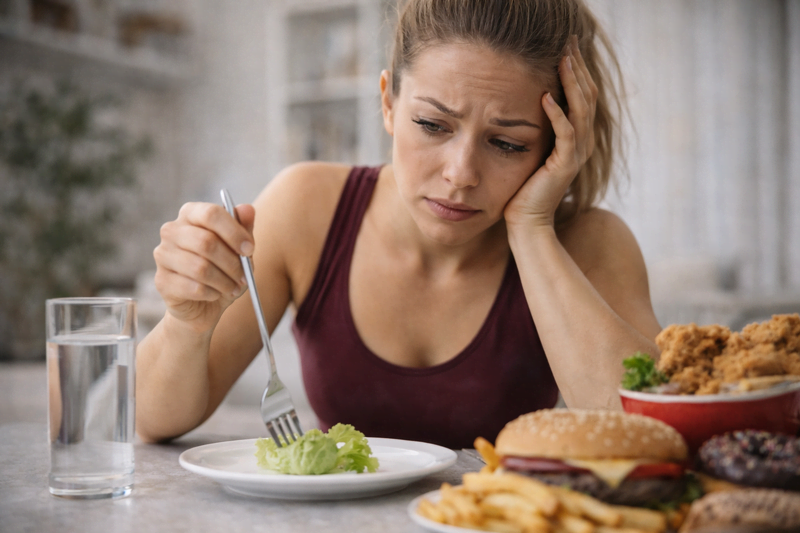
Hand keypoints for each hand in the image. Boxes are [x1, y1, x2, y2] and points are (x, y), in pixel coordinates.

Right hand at [153, 202, 255, 332]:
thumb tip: (247, 209)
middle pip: (206, 242)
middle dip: (232, 263)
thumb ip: (243, 228)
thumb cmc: (222, 270)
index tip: (250, 249)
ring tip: (233, 288)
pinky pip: (194, 288)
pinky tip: (216, 294)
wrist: (203, 304)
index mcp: (191, 214)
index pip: (211, 213)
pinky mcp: (162, 281)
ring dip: (224, 281)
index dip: (234, 232)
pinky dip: (213, 293)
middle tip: (244, 276)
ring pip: (200, 268)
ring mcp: (163, 255)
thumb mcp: (238, 249)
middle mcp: (171, 230)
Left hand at [505, 35, 597, 229]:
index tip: (568, 46)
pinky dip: (557, 115)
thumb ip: (539, 127)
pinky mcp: (564, 165)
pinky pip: (566, 135)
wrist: (526, 221)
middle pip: (588, 97)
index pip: (584, 96)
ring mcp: (576, 154)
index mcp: (577, 138)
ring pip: (581, 111)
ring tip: (563, 61)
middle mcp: (582, 143)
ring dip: (572, 84)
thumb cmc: (524, 187)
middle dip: (579, 69)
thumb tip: (530, 99)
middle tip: (570, 43)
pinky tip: (546, 97)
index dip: (579, 70)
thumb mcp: (533, 148)